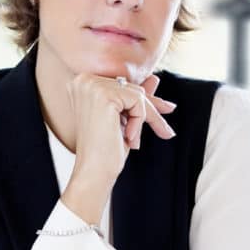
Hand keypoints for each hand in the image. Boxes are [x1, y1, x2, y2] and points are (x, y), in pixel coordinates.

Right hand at [61, 73, 175, 224]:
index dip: (143, 101)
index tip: (166, 107)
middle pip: (131, 88)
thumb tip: (154, 78)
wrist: (93, 171)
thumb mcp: (123, 119)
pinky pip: (138, 101)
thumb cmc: (104, 149)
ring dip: (144, 118)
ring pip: (137, 94)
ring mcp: (92, 86)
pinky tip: (129, 137)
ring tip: (133, 139)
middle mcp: (84, 80)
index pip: (122, 86)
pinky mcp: (104, 95)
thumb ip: (134, 97)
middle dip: (148, 110)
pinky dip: (139, 121)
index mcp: (82, 83)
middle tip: (166, 131)